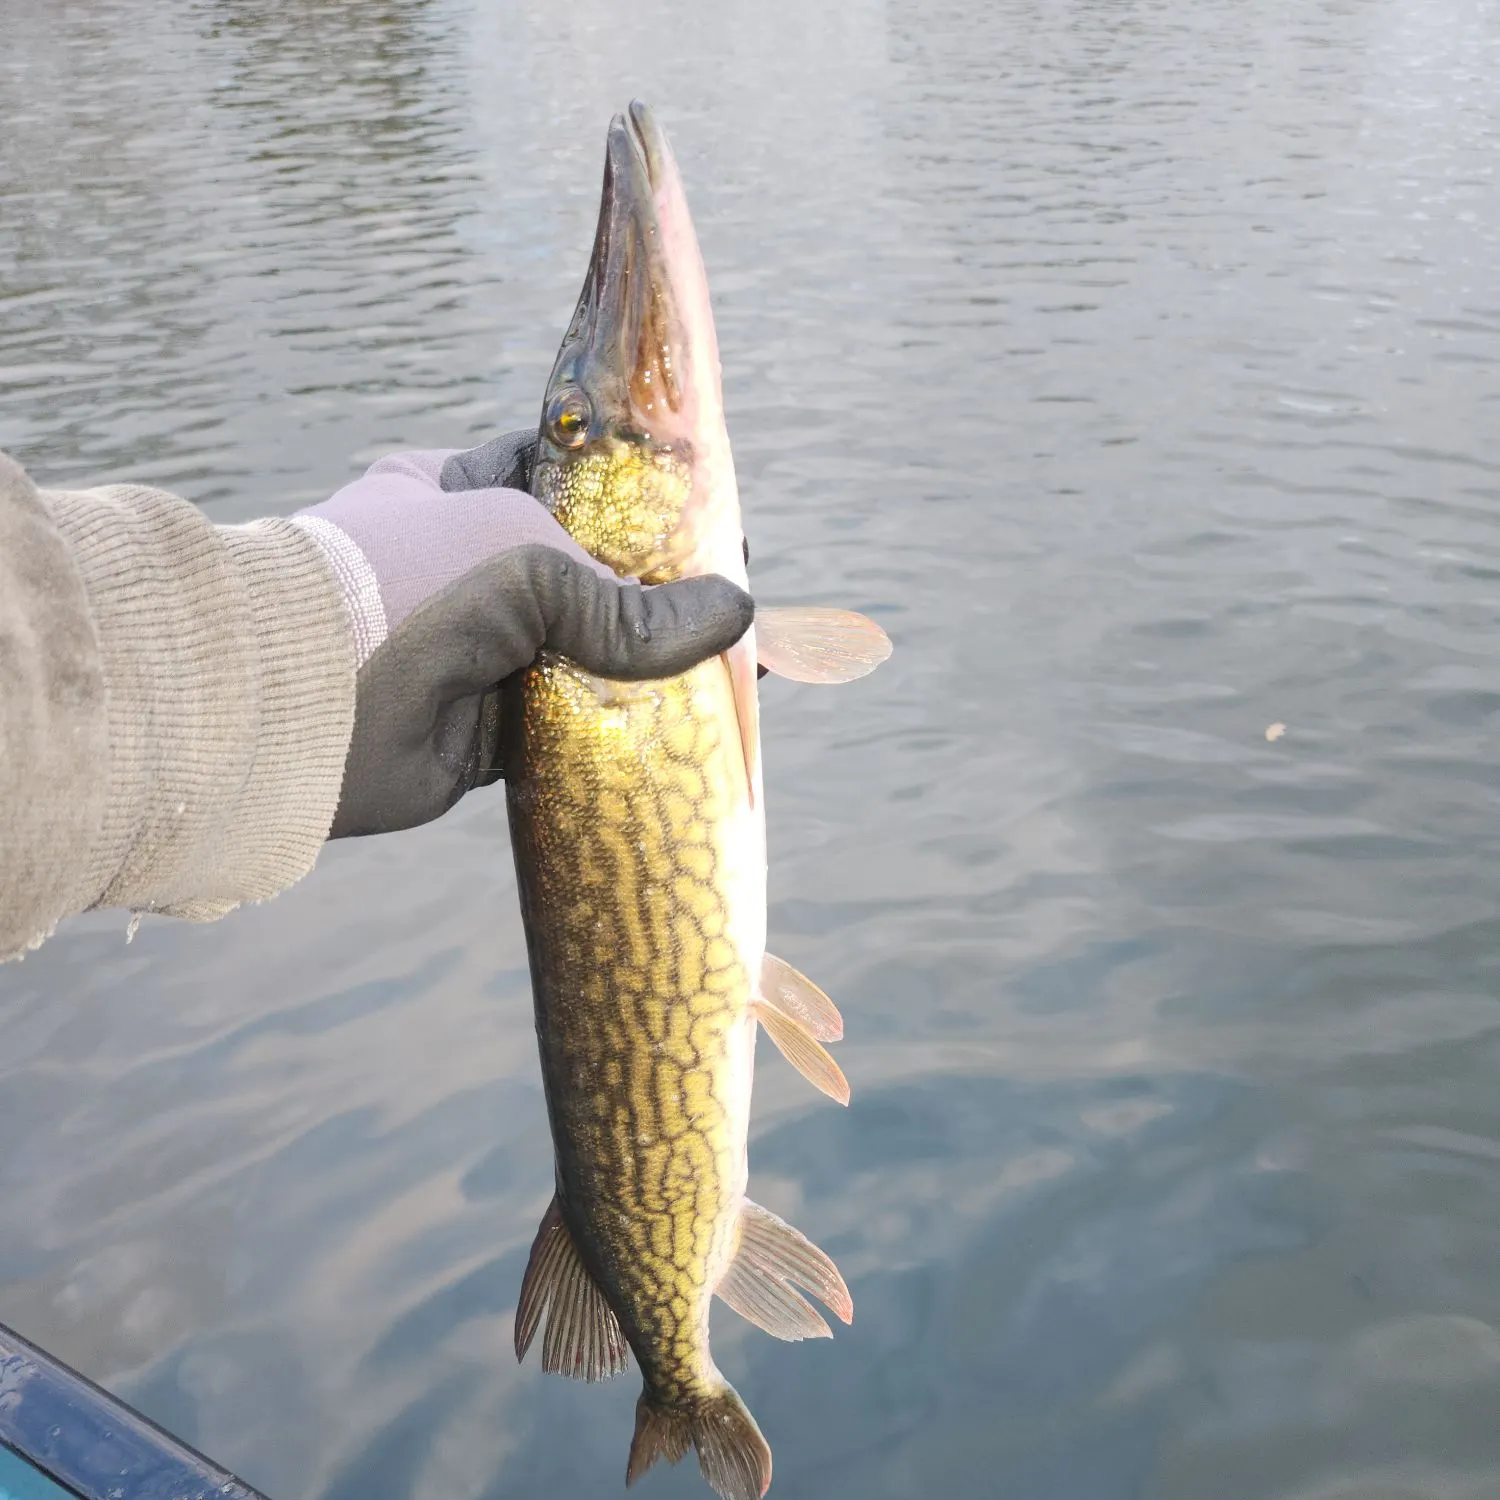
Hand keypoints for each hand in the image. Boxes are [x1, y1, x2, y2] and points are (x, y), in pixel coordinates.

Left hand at [293, 439, 752, 837]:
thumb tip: (738, 612)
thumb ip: (625, 603)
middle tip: (732, 599)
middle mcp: (466, 570)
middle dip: (654, 591)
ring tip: (729, 667)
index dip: (633, 498)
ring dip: (644, 666)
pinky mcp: (483, 731)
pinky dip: (620, 732)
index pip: (562, 479)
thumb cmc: (399, 590)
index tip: (704, 516)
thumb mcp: (522, 566)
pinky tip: (685, 729)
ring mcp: (475, 652)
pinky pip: (569, 728)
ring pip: (581, 654)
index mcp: (457, 493)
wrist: (291, 708)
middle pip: (583, 575)